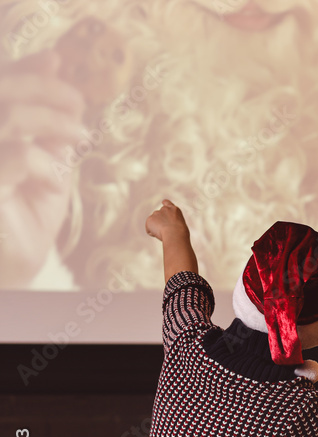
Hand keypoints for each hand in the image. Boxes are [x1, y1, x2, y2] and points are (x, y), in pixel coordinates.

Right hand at [0, 50, 86, 286]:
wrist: (16, 267)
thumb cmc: (27, 216)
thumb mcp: (47, 165)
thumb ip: (51, 131)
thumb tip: (66, 91)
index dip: (24, 68)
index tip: (58, 59)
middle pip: (2, 92)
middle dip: (44, 88)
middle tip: (78, 103)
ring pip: (11, 117)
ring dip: (53, 121)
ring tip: (79, 137)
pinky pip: (16, 156)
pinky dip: (45, 163)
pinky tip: (56, 180)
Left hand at [145, 199, 188, 241]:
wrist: (175, 234)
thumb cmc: (180, 233)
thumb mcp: (179, 225)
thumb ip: (173, 222)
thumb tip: (167, 227)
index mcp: (174, 209)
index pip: (166, 202)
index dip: (164, 204)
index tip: (163, 204)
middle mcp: (164, 209)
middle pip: (158, 214)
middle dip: (159, 221)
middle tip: (166, 230)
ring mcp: (156, 213)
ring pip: (153, 222)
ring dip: (156, 227)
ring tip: (164, 232)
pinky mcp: (150, 219)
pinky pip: (149, 229)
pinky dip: (152, 233)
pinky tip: (159, 234)